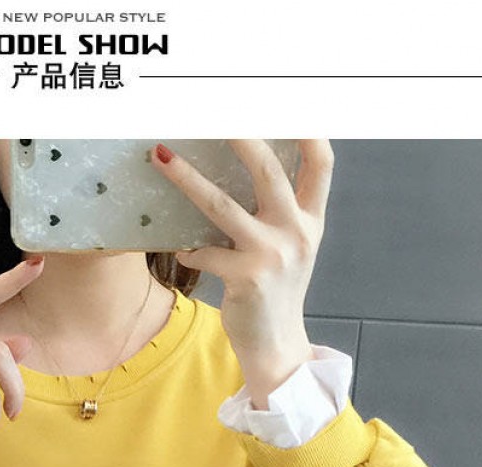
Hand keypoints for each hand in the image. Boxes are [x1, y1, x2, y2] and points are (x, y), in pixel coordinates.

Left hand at [151, 139, 333, 404]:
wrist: (277, 349)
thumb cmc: (276, 295)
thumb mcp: (291, 250)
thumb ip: (280, 214)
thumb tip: (245, 170)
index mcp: (310, 222)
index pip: (321, 164)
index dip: (307, 130)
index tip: (283, 102)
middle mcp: (295, 234)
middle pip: (267, 170)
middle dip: (239, 137)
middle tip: (210, 113)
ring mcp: (270, 256)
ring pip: (221, 205)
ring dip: (186, 178)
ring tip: (160, 156)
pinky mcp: (244, 278)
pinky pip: (203, 252)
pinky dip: (187, 249)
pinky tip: (180, 249)